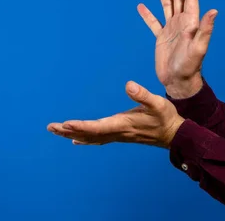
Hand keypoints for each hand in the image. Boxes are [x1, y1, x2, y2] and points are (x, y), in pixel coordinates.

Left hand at [47, 81, 184, 147]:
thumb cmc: (166, 117)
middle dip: (69, 130)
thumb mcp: (157, 103)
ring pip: (91, 137)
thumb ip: (143, 95)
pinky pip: (98, 138)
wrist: (173, 134)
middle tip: (51, 127)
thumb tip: (128, 84)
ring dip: (73, 134)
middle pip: (88, 133)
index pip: (98, 126)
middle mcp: (117, 132)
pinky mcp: (120, 135)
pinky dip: (85, 138)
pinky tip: (75, 140)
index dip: (81, 126)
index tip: (66, 124)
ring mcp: (118, 135)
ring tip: (56, 131)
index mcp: (123, 124)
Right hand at [137, 0, 217, 98]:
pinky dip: (148, 14)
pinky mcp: (162, 38)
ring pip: (167, 6)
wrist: (179, 81)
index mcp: (192, 22)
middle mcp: (182, 23)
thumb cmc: (190, 66)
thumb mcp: (199, 47)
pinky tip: (141, 6)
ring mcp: (172, 29)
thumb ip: (205, 29)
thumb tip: (214, 10)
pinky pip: (154, 22)